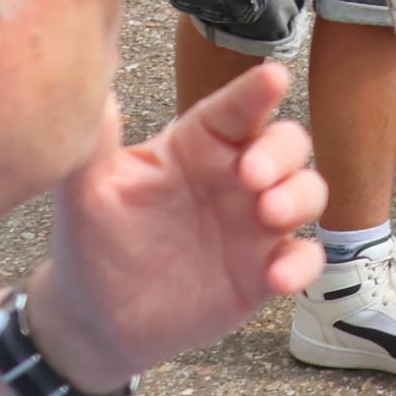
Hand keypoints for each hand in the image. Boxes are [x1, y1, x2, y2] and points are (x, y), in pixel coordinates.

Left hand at [24, 63, 327, 386]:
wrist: (96, 317)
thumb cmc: (94, 241)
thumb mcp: (87, 193)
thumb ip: (95, 144)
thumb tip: (92, 94)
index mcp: (199, 145)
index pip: (236, 108)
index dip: (257, 92)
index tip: (274, 78)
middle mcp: (238, 177)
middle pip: (286, 143)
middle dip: (281, 151)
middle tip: (252, 173)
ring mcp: (257, 224)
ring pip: (308, 192)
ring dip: (299, 197)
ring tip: (270, 214)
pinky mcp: (265, 271)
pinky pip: (305, 259)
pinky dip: (302, 264)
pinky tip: (278, 275)